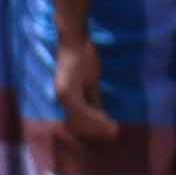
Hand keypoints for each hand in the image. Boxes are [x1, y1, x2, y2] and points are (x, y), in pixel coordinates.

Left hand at [49, 30, 114, 159]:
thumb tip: (102, 114)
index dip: (94, 128)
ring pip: (79, 119)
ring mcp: (63, 94)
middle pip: (78, 123)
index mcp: (66, 97)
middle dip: (96, 130)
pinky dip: (94, 117)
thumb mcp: (92, 82)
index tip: (110, 132)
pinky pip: (81, 110)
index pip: (78, 120)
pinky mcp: (67, 89)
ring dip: (97, 126)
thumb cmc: (83, 58)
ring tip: (113, 130)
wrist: (76, 40)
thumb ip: (94, 98)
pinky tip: (106, 120)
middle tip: (114, 134)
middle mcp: (61, 98)